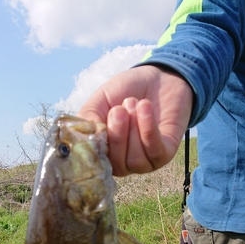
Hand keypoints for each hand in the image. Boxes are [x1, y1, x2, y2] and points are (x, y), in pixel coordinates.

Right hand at [77, 65, 192, 175]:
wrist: (158, 78)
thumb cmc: (125, 93)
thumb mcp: (99, 103)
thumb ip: (87, 121)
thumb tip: (79, 140)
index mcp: (105, 153)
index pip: (95, 164)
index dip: (93, 149)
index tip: (95, 125)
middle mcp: (124, 163)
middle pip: (116, 165)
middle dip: (116, 136)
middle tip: (118, 110)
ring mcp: (145, 162)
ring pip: (134, 160)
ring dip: (133, 129)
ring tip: (133, 103)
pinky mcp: (165, 155)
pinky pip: (154, 151)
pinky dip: (147, 128)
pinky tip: (144, 108)